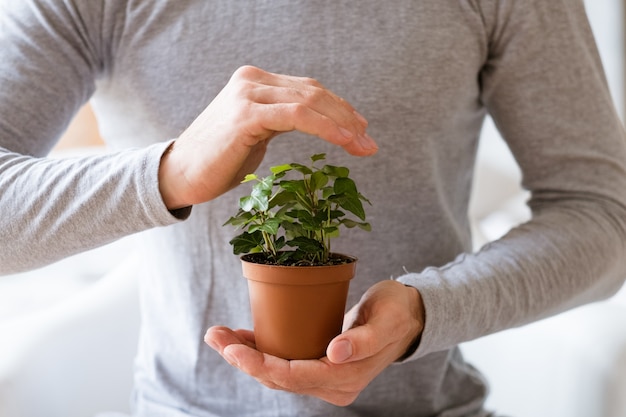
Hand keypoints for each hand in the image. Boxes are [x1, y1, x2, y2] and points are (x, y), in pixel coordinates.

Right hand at [158, 65, 377, 208]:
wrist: (180, 174)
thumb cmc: (219, 160)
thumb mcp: (256, 132)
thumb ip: (281, 118)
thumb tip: (317, 122)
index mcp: (256, 82)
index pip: (308, 90)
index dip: (339, 109)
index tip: (361, 130)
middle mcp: (252, 81)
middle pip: (313, 93)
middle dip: (347, 118)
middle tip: (368, 143)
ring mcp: (248, 94)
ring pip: (309, 102)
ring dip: (342, 126)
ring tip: (363, 146)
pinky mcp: (246, 114)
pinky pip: (297, 116)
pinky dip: (325, 128)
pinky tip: (344, 142)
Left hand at [205, 280, 423, 405]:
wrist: (407, 316)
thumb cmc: (396, 313)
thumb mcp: (385, 321)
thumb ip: (362, 340)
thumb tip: (334, 354)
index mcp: (345, 379)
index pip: (293, 376)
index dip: (260, 364)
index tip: (232, 349)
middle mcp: (332, 385)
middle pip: (277, 377)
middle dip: (243, 359)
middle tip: (215, 335)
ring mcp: (324, 378)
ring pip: (276, 372)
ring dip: (246, 355)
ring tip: (218, 335)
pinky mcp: (319, 366)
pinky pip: (284, 363)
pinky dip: (261, 351)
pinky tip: (241, 337)